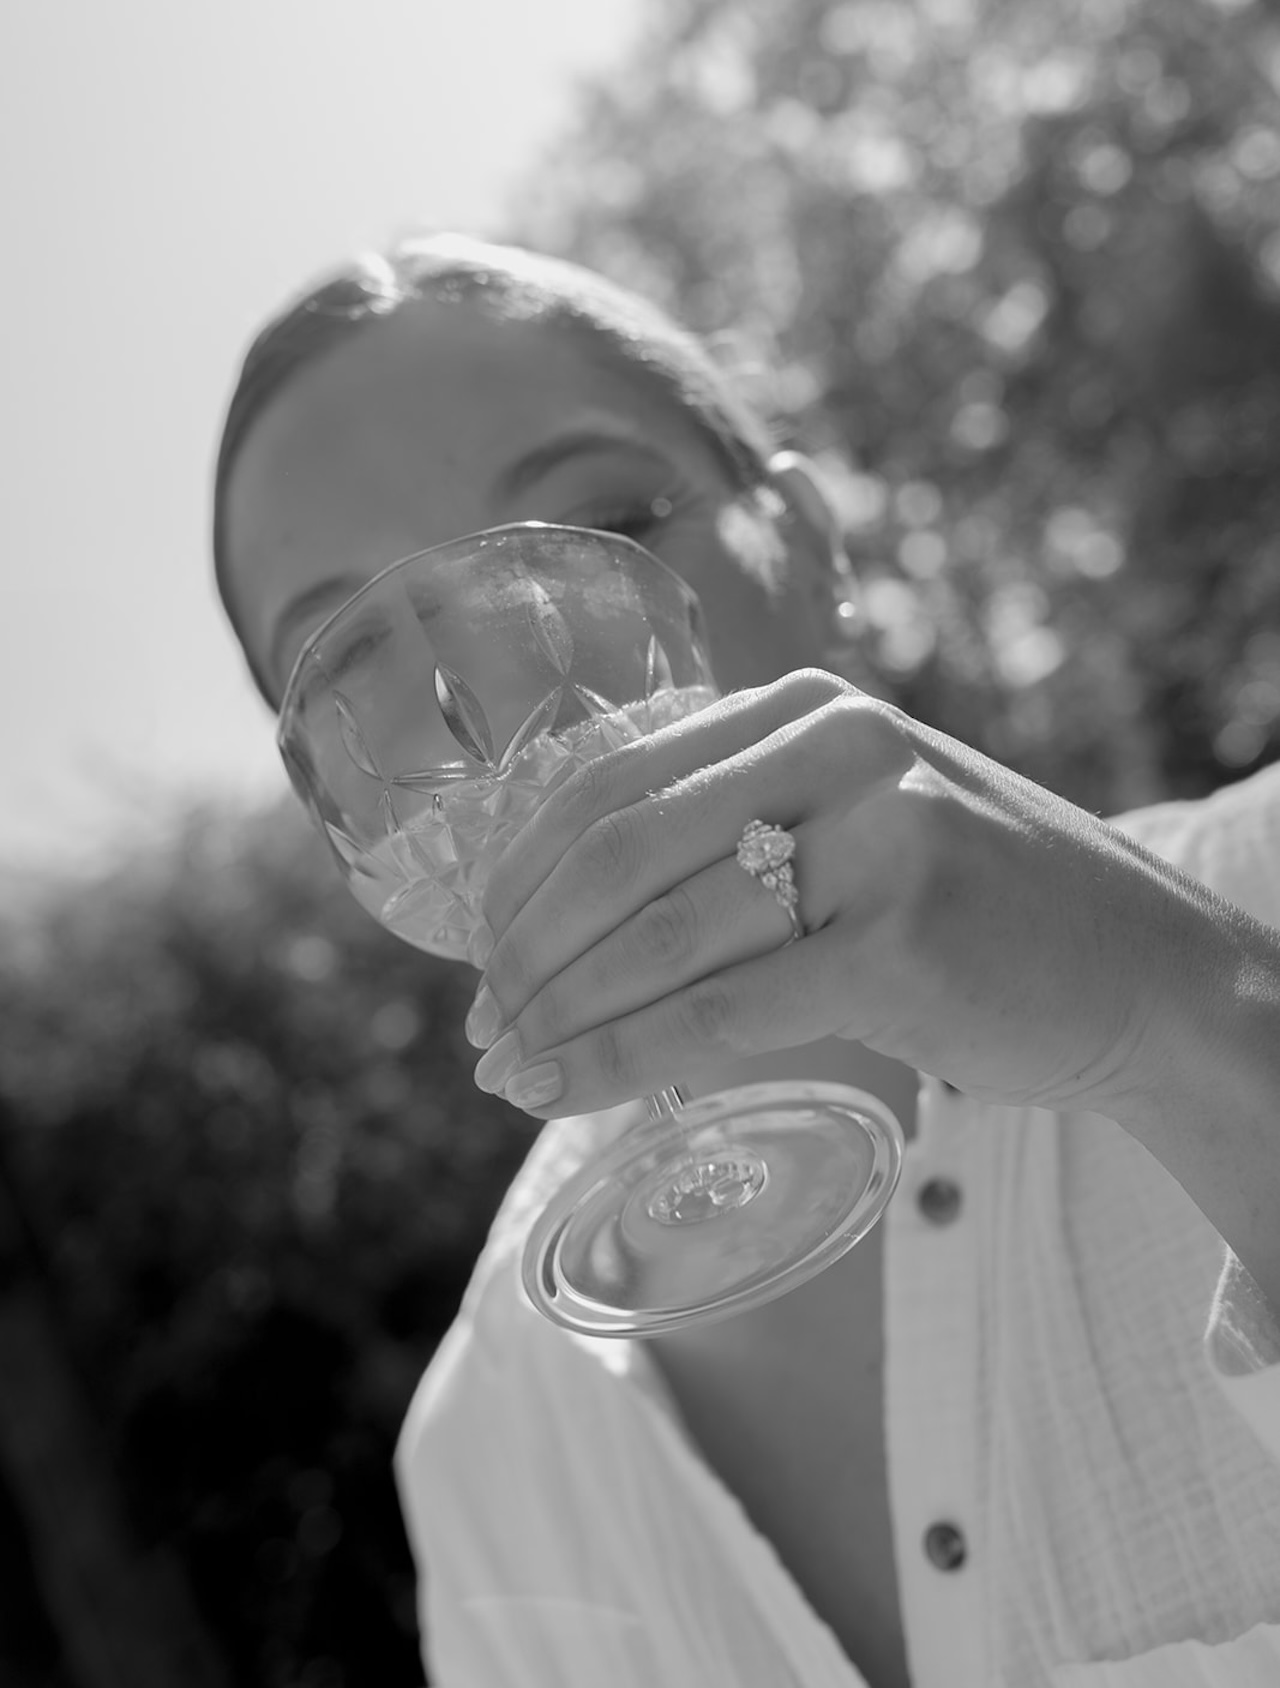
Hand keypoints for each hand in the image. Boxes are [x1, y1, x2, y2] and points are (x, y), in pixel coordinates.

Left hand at [464, 669, 1239, 1120]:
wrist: (1142, 969)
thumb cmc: (972, 909)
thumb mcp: (851, 820)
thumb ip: (735, 830)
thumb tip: (560, 916)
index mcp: (801, 707)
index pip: (608, 781)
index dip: (520, 877)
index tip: (477, 957)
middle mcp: (832, 744)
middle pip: (614, 851)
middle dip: (524, 952)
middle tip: (482, 1030)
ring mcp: (871, 832)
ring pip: (656, 936)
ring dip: (558, 1014)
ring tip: (508, 1070)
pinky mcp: (899, 936)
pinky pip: (719, 1009)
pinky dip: (622, 1059)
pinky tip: (565, 1092)